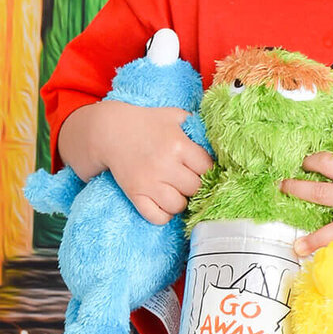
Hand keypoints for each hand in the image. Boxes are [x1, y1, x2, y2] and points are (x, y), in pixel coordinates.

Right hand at [61, 100, 211, 226]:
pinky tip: (163, 202)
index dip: (206, 169)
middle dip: (193, 185)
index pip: (207, 168)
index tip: (199, 168)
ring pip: (178, 206)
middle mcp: (165, 165)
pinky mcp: (134, 194)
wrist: (111, 130)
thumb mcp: (175, 116)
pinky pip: (157, 217)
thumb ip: (198, 127)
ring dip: (180, 200)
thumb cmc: (147, 122)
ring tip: (174, 190)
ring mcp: (148, 182)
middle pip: (195, 189)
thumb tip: (221, 143)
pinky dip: (163, 214)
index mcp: (178, 144)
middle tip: (186, 178)